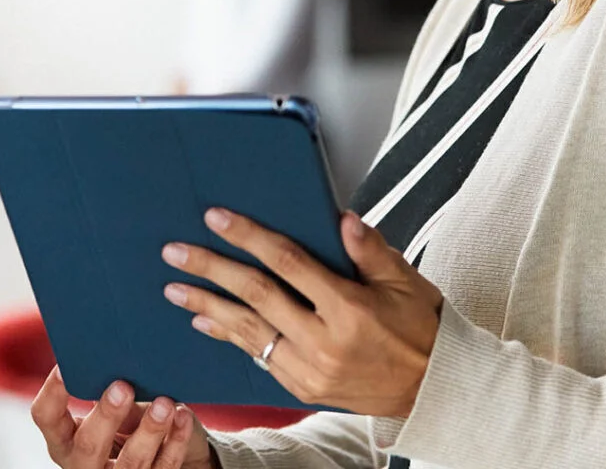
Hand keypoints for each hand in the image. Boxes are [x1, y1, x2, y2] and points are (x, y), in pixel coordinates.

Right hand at [31, 370, 215, 468]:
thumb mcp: (115, 409)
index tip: (65, 366)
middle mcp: (84, 463)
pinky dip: (176, 440)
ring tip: (165, 404)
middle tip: (123, 386)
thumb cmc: (132, 423)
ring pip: (131, 462)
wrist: (168, 459)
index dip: (52, 392)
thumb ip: (111, 389)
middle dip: (106, 416)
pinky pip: (164, 466)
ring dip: (149, 431)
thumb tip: (120, 358)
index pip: (46, 416)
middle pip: (88, 445)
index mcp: (65, 439)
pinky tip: (183, 416)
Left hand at [162, 209, 442, 416]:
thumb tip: (342, 217)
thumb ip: (371, 249)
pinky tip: (205, 323)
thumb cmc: (419, 327)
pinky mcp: (302, 388)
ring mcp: (310, 370)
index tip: (216, 218)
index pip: (289, 263)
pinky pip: (257, 358)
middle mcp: (325, 342)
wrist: (430, 388)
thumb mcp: (405, 281)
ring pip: (248, 332)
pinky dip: (229, 338)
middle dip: (211, 270)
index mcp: (350, 308)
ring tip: (175, 289)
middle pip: (257, 297)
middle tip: (176, 252)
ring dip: (207, 308)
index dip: (249, 237)